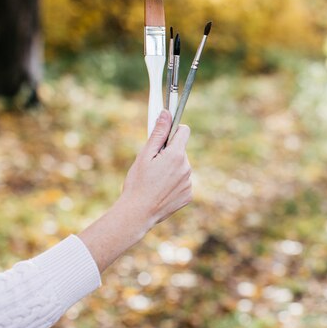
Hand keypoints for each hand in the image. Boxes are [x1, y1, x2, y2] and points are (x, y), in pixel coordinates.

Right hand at [79, 111, 191, 272]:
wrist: (137, 213)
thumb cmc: (137, 183)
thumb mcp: (145, 155)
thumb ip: (158, 133)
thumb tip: (166, 113)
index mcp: (176, 155)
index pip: (183, 131)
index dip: (174, 130)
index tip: (165, 134)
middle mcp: (187, 167)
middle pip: (181, 151)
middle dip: (169, 153)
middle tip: (153, 164)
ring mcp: (189, 183)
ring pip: (182, 168)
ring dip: (172, 170)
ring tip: (155, 181)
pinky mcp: (189, 195)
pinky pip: (183, 183)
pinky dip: (174, 184)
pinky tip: (161, 191)